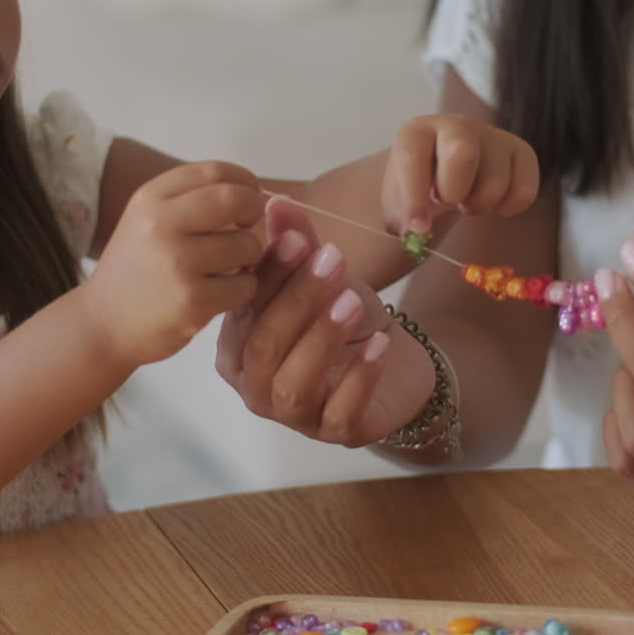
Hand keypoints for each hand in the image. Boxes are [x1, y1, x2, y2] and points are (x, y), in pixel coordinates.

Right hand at [80, 162, 263, 366]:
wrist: (102, 327)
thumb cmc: (135, 273)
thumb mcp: (146, 222)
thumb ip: (190, 202)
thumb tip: (254, 191)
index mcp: (149, 199)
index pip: (214, 171)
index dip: (244, 181)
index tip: (249, 195)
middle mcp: (160, 224)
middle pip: (235, 199)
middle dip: (253, 212)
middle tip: (247, 229)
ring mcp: (176, 262)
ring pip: (247, 246)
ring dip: (249, 259)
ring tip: (228, 269)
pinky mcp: (192, 300)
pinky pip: (245, 285)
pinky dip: (243, 290)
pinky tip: (222, 295)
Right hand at [215, 197, 436, 446]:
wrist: (395, 361)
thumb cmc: (343, 321)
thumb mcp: (324, 278)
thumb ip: (299, 243)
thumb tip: (278, 202)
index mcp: (238, 347)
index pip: (244, 309)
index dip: (270, 274)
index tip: (298, 239)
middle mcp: (254, 387)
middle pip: (263, 347)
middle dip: (296, 301)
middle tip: (331, 260)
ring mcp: (293, 416)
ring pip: (292, 384)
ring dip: (322, 339)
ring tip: (353, 299)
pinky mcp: (336, 432)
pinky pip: (340, 412)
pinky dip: (361, 377)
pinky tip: (381, 344)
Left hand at [381, 114, 539, 234]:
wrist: (444, 174)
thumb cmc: (419, 190)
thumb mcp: (395, 207)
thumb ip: (396, 224)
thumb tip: (416, 234)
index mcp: (417, 133)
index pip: (412, 157)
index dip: (414, 197)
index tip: (418, 228)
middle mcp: (457, 126)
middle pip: (463, 152)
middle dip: (454, 191)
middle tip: (448, 202)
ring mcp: (493, 136)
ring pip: (496, 180)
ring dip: (480, 204)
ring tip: (467, 201)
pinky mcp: (521, 152)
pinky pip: (524, 190)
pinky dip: (508, 207)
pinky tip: (492, 202)